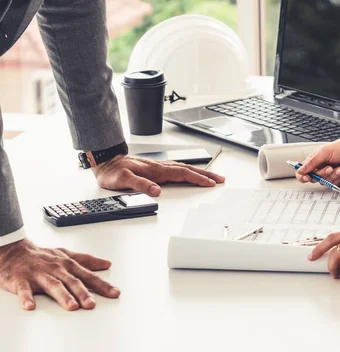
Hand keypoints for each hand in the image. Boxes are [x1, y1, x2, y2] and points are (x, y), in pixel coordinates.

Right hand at [0, 239, 119, 310]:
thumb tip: (106, 264)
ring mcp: (39, 274)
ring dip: (63, 296)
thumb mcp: (67, 255)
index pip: (88, 276)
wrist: (15, 251)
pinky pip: (24, 290)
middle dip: (83, 293)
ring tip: (71, 306)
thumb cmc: (43, 256)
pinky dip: (26, 298)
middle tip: (92, 304)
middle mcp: (57, 269)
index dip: (102, 285)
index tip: (115, 293)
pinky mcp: (21, 280)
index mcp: (68, 265)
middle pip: (72, 282)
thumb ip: (87, 261)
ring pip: (53, 285)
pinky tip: (30, 306)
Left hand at [92, 155, 224, 196]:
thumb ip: (140, 185)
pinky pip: (178, 168)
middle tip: (220, 179)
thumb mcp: (123, 181)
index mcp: (156, 171)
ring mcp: (159, 167)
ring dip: (200, 172)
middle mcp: (160, 167)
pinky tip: (191, 172)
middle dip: (206, 174)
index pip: (183, 174)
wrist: (106, 161)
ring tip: (212, 176)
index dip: (198, 179)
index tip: (211, 183)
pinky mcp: (156, 168)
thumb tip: (157, 191)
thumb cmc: (113, 172)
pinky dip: (189, 170)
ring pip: (185, 168)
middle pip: (189, 169)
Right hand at [295, 137, 339, 187]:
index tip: (306, 176)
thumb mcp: (324, 151)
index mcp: (315, 160)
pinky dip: (337, 177)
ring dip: (331, 175)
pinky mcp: (336, 180)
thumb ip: (311, 162)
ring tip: (338, 167)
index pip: (303, 170)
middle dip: (321, 174)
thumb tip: (300, 170)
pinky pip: (332, 184)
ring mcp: (329, 174)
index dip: (302, 175)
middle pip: (313, 178)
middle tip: (329, 168)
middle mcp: (321, 168)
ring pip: (323, 182)